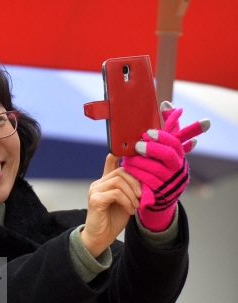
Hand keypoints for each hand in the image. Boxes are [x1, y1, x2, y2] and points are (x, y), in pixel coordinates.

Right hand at [81, 154, 140, 256]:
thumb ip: (132, 190)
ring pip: (118, 181)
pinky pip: (115, 193)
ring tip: (136, 205)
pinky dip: (126, 201)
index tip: (133, 151)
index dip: (120, 153)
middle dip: (136, 183)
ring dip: (132, 194)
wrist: (101, 237)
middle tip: (142, 197)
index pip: (111, 161)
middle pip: (120, 172)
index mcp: (105, 182)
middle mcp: (98, 184)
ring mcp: (95, 191)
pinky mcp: (95, 200)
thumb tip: (146, 180)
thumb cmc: (113, 220)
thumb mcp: (127, 201)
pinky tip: (130, 210)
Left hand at [121, 101, 209, 231]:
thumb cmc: (162, 165)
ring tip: (127, 158)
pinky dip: (135, 175)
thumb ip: (167, 128)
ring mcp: (168, 182)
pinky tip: (127, 169)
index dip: (161, 138)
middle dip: (150, 149)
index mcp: (179, 156)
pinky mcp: (158, 193)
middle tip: (136, 146)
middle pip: (166, 156)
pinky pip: (145, 182)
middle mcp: (176, 169)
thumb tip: (166, 104)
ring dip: (138, 163)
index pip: (174, 144)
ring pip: (153, 170)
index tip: (148, 133)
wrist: (163, 195)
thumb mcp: (167, 148)